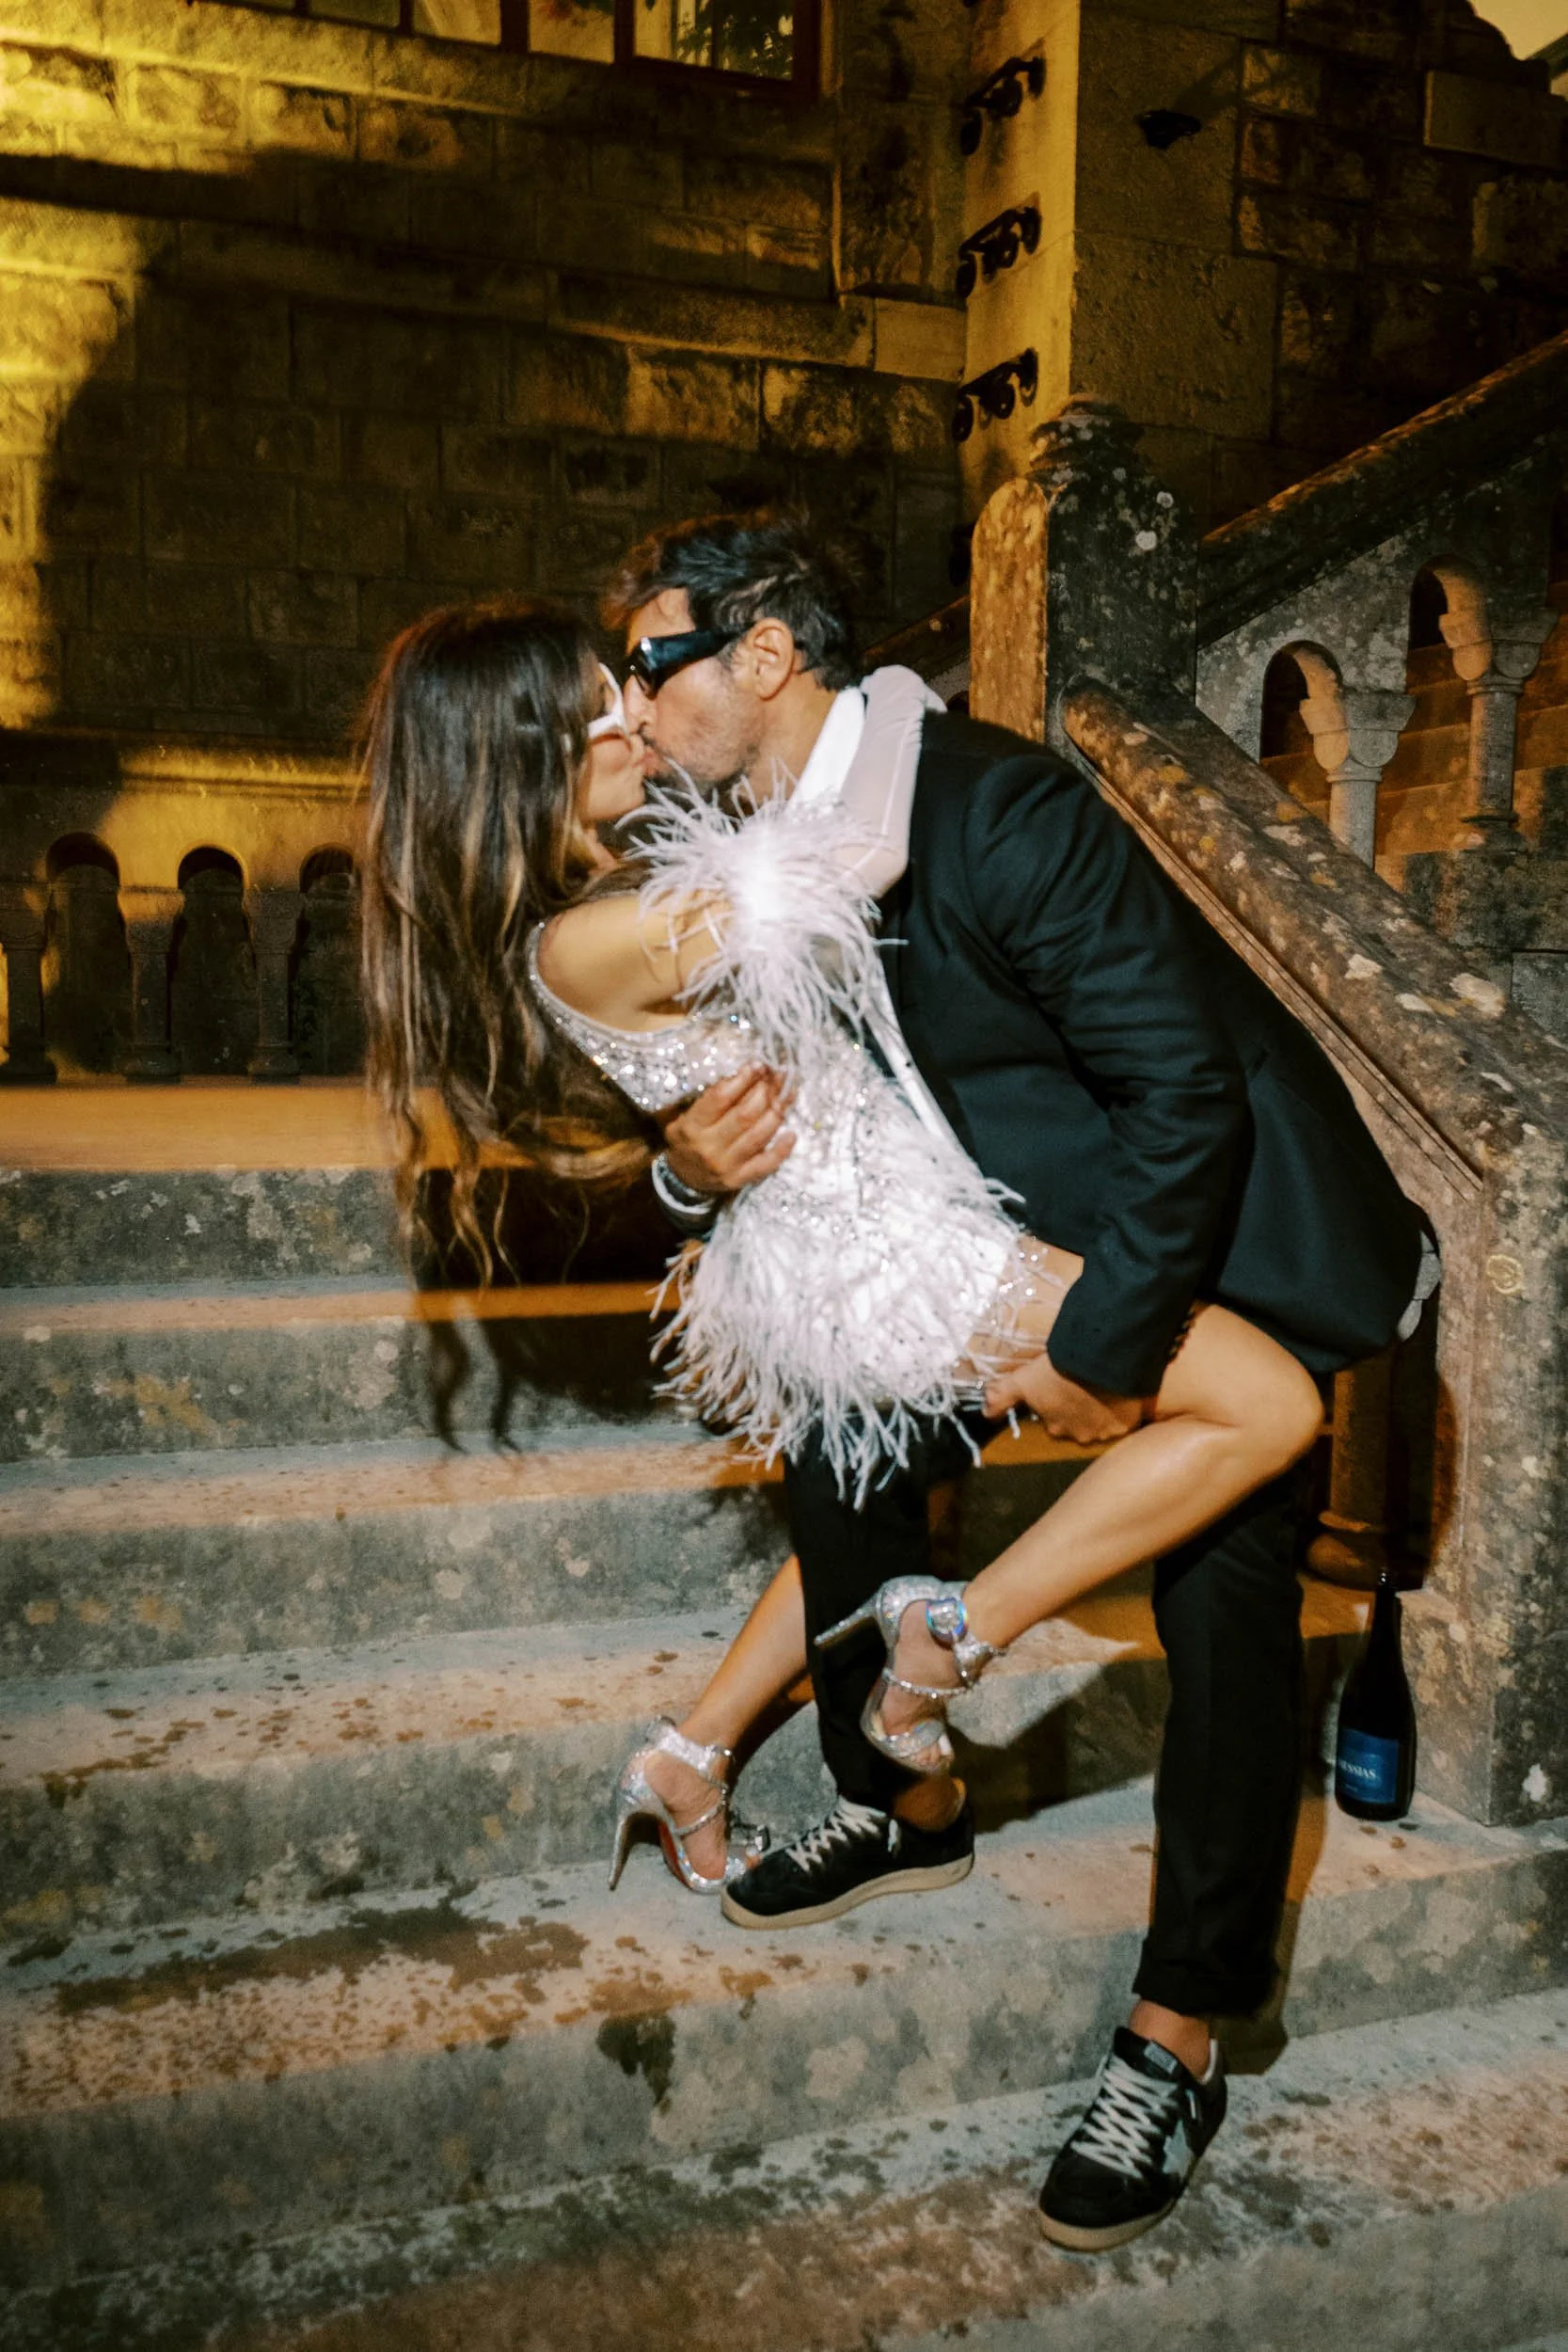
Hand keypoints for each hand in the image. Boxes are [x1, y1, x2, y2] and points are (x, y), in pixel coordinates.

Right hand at [662, 1066, 795, 1196]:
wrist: (682, 1179)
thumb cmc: (686, 1140)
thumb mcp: (684, 1117)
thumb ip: (708, 1099)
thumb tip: (742, 1075)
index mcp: (692, 1126)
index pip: (721, 1098)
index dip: (743, 1078)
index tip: (757, 1065)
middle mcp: (709, 1146)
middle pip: (745, 1114)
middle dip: (764, 1092)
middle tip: (775, 1077)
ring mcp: (726, 1165)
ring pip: (759, 1135)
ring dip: (776, 1112)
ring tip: (785, 1095)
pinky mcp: (740, 1179)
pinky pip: (766, 1164)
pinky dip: (782, 1149)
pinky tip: (791, 1133)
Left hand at [984, 1354, 1143, 1444]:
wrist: (1100, 1360)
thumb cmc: (1059, 1370)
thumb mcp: (1025, 1379)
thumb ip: (1003, 1395)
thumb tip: (985, 1413)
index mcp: (1056, 1427)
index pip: (1053, 1420)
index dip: (1056, 1403)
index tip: (1061, 1386)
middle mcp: (1080, 1436)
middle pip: (1077, 1424)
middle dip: (1078, 1410)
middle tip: (1082, 1385)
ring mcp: (1106, 1432)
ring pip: (1100, 1423)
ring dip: (1100, 1410)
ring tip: (1103, 1387)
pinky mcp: (1128, 1423)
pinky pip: (1124, 1419)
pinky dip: (1122, 1410)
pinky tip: (1120, 1393)